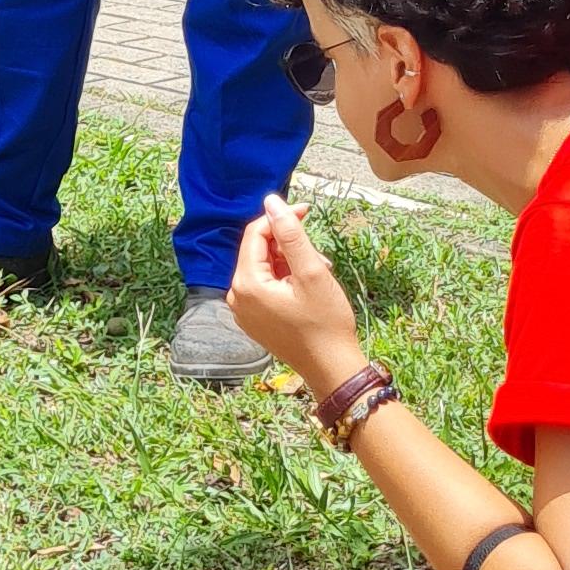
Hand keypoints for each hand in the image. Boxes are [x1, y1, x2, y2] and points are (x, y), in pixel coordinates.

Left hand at [227, 195, 364, 392]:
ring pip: (264, 269)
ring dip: (290, 263)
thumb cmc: (325, 322)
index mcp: (246, 284)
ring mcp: (244, 312)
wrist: (332, 369)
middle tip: (320, 259)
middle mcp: (236, 297)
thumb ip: (290, 234)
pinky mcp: (255, 321)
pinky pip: (265, 288)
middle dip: (289, 246)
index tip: (307, 212)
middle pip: (259, 251)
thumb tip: (271, 201)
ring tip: (319, 275)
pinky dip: (285, 280)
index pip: (256, 234)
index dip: (282, 218)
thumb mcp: (311, 271)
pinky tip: (307, 290)